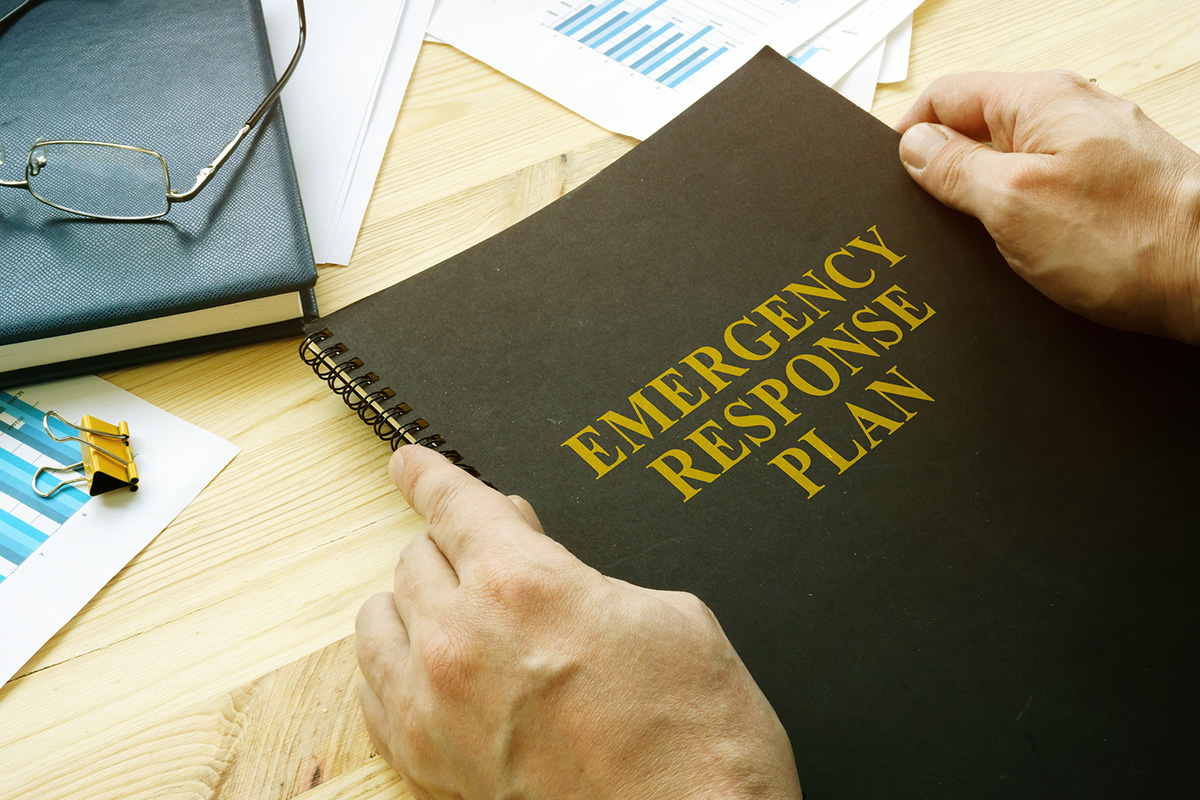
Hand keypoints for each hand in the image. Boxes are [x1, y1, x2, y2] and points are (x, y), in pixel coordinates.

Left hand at [355, 444, 802, 799]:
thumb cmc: (698, 739)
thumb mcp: (668, 616)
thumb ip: (584, 575)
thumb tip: (546, 564)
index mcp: (523, 585)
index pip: (451, 503)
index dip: (429, 474)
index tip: (410, 462)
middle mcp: (462, 641)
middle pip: (415, 557)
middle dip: (450, 545)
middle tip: (486, 554)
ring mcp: (436, 709)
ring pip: (379, 619)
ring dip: (414, 601)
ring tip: (454, 608)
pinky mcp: (429, 765)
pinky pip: (374, 692)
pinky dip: (396, 666)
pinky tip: (430, 666)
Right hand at [897, 70, 1199, 343]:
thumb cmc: (1129, 239)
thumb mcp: (1010, 203)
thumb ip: (953, 168)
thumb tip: (914, 147)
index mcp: (1039, 102)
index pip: (945, 96)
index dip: (909, 136)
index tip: (895, 180)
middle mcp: (1070, 115)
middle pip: (978, 130)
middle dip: (946, 175)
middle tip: (936, 220)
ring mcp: (1094, 151)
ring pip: (1010, 166)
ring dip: (985, 203)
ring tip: (982, 243)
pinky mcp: (1111, 188)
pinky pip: (1043, 192)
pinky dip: (1021, 219)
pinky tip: (1023, 254)